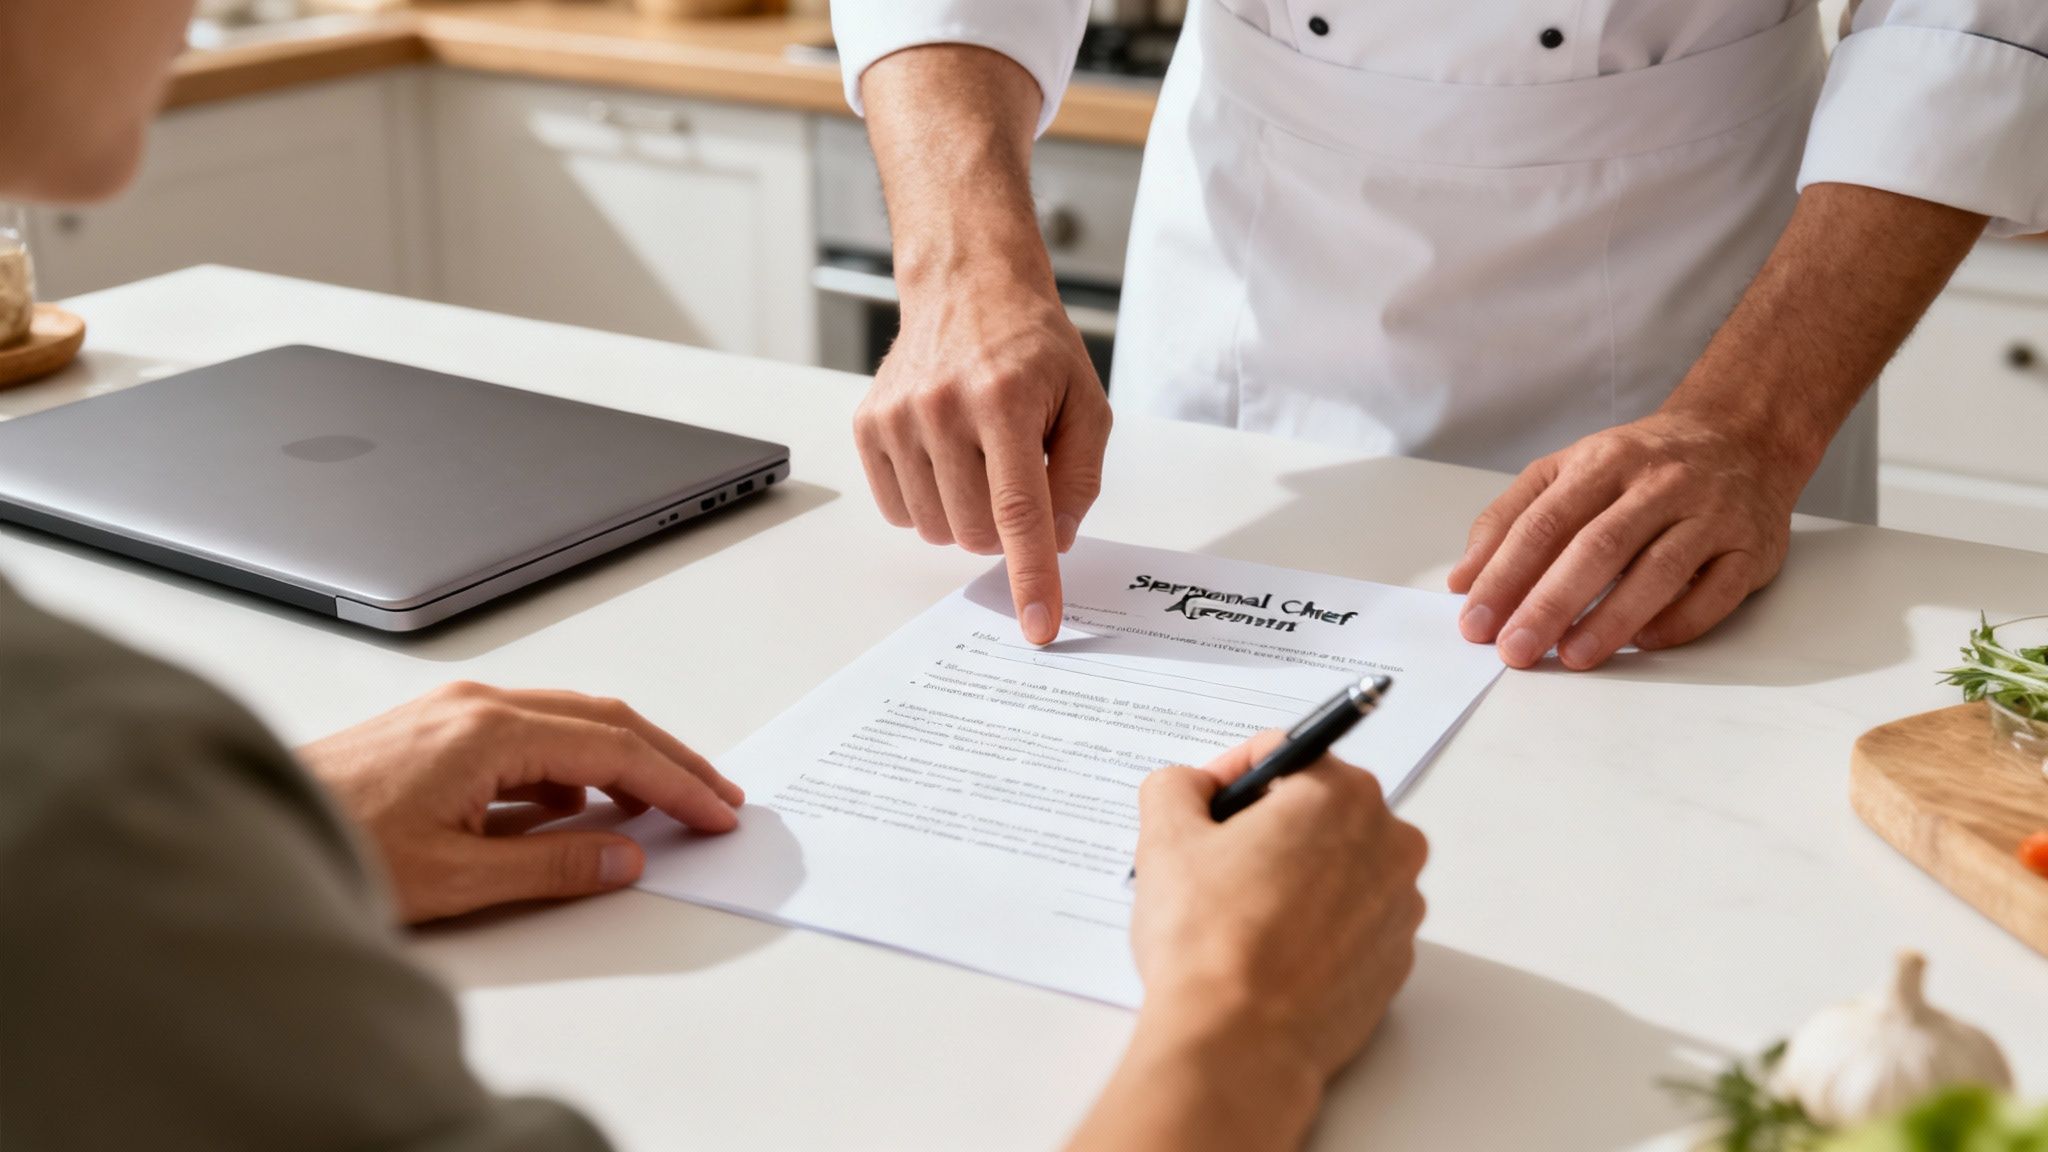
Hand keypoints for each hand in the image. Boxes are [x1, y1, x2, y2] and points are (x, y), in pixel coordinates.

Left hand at [298, 682, 743, 923]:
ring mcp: (453, 712)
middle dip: (668, 759)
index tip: (717, 811)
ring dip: (623, 759)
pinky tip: (579, 805)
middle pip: (603, 720)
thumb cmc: (334, 847)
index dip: (675, 784)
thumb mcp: (457, 877)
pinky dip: (573, 764)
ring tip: (664, 803)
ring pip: (568, 721)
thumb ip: (552, 863)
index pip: (613, 751)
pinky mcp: (436, 730)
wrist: (252, 829)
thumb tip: (624, 854)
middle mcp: (475, 706)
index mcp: (488, 732)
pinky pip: (529, 735)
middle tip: (717, 796)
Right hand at [854, 271, 1112, 645]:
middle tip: (1017, 478)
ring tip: (980, 459)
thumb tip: (1056, 543)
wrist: (967, 287)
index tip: (1038, 626)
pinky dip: (929, 503)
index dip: (1030, 576)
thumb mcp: (1086, 402)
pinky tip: (945, 460)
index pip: (1019, 511)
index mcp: (1006, 401)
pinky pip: (899, 511)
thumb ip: (1081, 478)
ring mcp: (898, 417)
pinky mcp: (868, 425)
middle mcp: (944, 408)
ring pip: (935, 529)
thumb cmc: (1031, 347)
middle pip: (976, 531)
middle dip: (1006, 528)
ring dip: (966, 516)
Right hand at [1080, 733, 1425, 1151]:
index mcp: (1341, 795)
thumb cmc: (1209, 943)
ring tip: (1236, 913)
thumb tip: (1188, 786)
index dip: (1230, 774)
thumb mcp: (1166, 838)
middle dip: (1264, 826)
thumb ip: (1176, 787)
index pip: (1282, 753)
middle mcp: (1389, 842)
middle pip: (1315, 809)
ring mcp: (1399, 906)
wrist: (1238, 1045)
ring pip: (1334, 865)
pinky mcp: (1395, 960)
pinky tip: (1266, 949)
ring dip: (1289, 875)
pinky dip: (1313, 924)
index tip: (1203, 805)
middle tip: (1212, 862)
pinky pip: (1349, 920)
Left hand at [1447, 409, 1803, 670]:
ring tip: (1572, 657)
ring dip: (1611, 620)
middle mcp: (1659, 484)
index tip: (1477, 621)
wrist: (1742, 433)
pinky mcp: (1751, 549)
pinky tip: (1644, 643)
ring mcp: (1710, 515)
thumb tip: (1463, 580)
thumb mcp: (1568, 469)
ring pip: (1658, 572)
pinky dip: (1679, 622)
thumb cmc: (1640, 463)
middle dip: (1549, 604)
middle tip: (1515, 649)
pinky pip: (1716, 592)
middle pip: (1597, 549)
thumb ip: (1510, 518)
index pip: (1544, 523)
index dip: (1506, 575)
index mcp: (1604, 461)